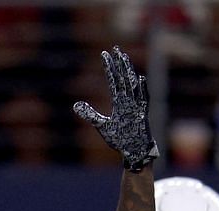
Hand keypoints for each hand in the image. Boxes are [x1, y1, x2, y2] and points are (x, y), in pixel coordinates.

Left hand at [73, 46, 158, 171]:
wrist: (134, 152)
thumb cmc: (120, 140)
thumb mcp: (102, 126)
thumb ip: (90, 114)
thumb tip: (75, 105)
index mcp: (120, 102)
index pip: (114, 81)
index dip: (109, 68)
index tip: (104, 55)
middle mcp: (128, 101)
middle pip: (123, 78)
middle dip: (119, 64)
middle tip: (115, 49)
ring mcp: (136, 107)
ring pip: (132, 85)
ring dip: (128, 71)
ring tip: (124, 58)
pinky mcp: (142, 115)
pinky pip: (143, 100)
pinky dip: (142, 89)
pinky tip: (139, 78)